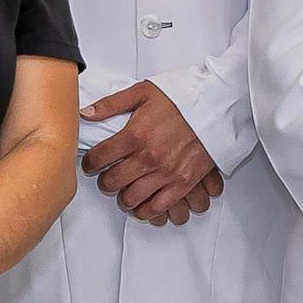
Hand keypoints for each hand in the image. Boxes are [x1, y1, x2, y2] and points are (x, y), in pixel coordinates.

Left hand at [82, 82, 222, 225]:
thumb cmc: (181, 98)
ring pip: (132, 198)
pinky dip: (145, 211)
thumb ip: (111, 104)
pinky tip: (141, 205)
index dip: (89, 163)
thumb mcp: (142, 92)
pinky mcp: (183, 183)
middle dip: (104, 182)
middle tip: (106, 178)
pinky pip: (157, 207)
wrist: (216, 107)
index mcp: (135, 134)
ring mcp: (166, 173)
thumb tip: (86, 114)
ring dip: (123, 198)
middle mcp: (149, 157)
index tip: (91, 164)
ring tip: (123, 191)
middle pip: (112, 182)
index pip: (99, 158)